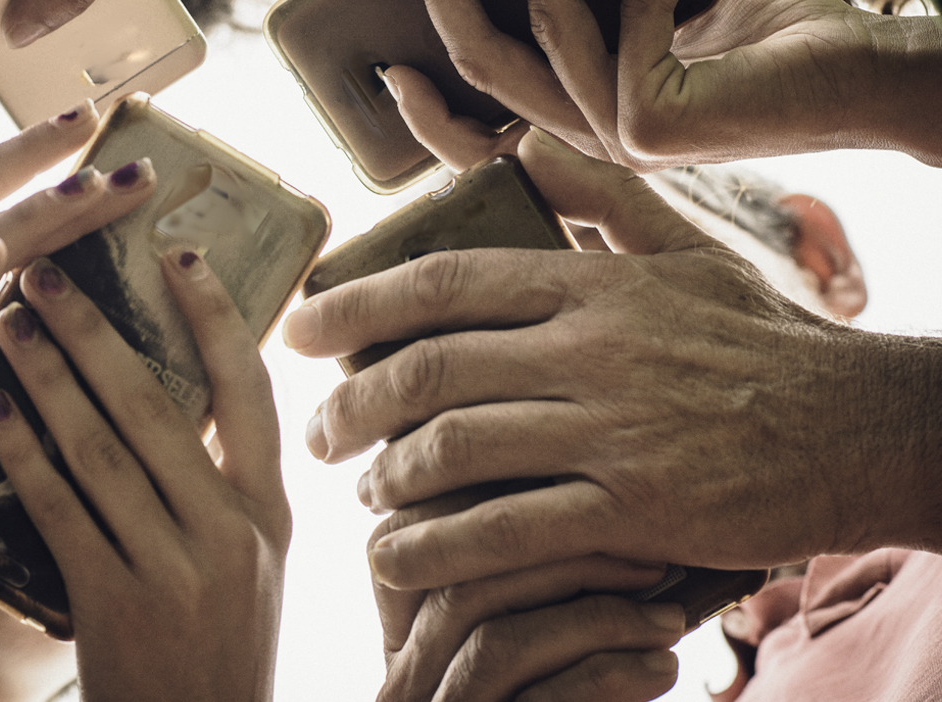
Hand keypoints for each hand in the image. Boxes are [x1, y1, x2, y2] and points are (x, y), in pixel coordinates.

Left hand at [0, 249, 289, 701]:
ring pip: (103, 448)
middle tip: (47, 271)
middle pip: (159, 404)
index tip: (178, 255)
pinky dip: (23, 454)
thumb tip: (178, 402)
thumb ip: (222, 491)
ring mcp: (175, 568)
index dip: (215, 317)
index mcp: (270, 513)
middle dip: (96, 330)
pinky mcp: (115, 605)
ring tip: (9, 321)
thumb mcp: (248, 567)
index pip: (250, 391)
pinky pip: (61, 511)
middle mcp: (232, 532)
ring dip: (48, 375)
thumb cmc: (216, 653)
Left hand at [285, 128, 941, 589]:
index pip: (446, 282)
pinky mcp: (636, 509)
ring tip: (368, 493)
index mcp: (593, 286)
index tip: (301, 329)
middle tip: (318, 432)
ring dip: (387, 479)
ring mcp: (612, 431)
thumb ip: (603, 199)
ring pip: (455, 450)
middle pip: (430, 370)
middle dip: (350, 406)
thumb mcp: (689, 250)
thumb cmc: (764, 339)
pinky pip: (506, 529)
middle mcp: (591, 351)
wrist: (859, 425)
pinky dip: (437, 547)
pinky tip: (399, 557)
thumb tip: (526, 151)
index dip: (357, 305)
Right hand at [368, 485, 680, 701]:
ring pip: (497, 640)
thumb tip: (572, 463)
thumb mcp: (537, 626)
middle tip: (651, 552)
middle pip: (461, 580)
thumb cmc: (562, 695)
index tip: (599, 489)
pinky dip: (610, 677)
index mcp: (400, 631)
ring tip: (668, 617)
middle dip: (564, 557)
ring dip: (597, 619)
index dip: (508, 501)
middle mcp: (400, 681)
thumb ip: (525, 560)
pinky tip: (662, 666)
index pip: (424, 533)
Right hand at [383, 0, 941, 171]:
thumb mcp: (631, 22)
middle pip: (484, 83)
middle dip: (458, 14)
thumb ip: (565, 26)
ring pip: (541, 45)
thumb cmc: (752, 28)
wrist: (847, 60)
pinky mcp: (648, 126)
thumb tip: (491, 14)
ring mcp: (618, 143)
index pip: (475, 144)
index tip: (397, 71)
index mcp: (580, 129)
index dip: (426, 116)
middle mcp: (590, 145)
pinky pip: (607, 37)